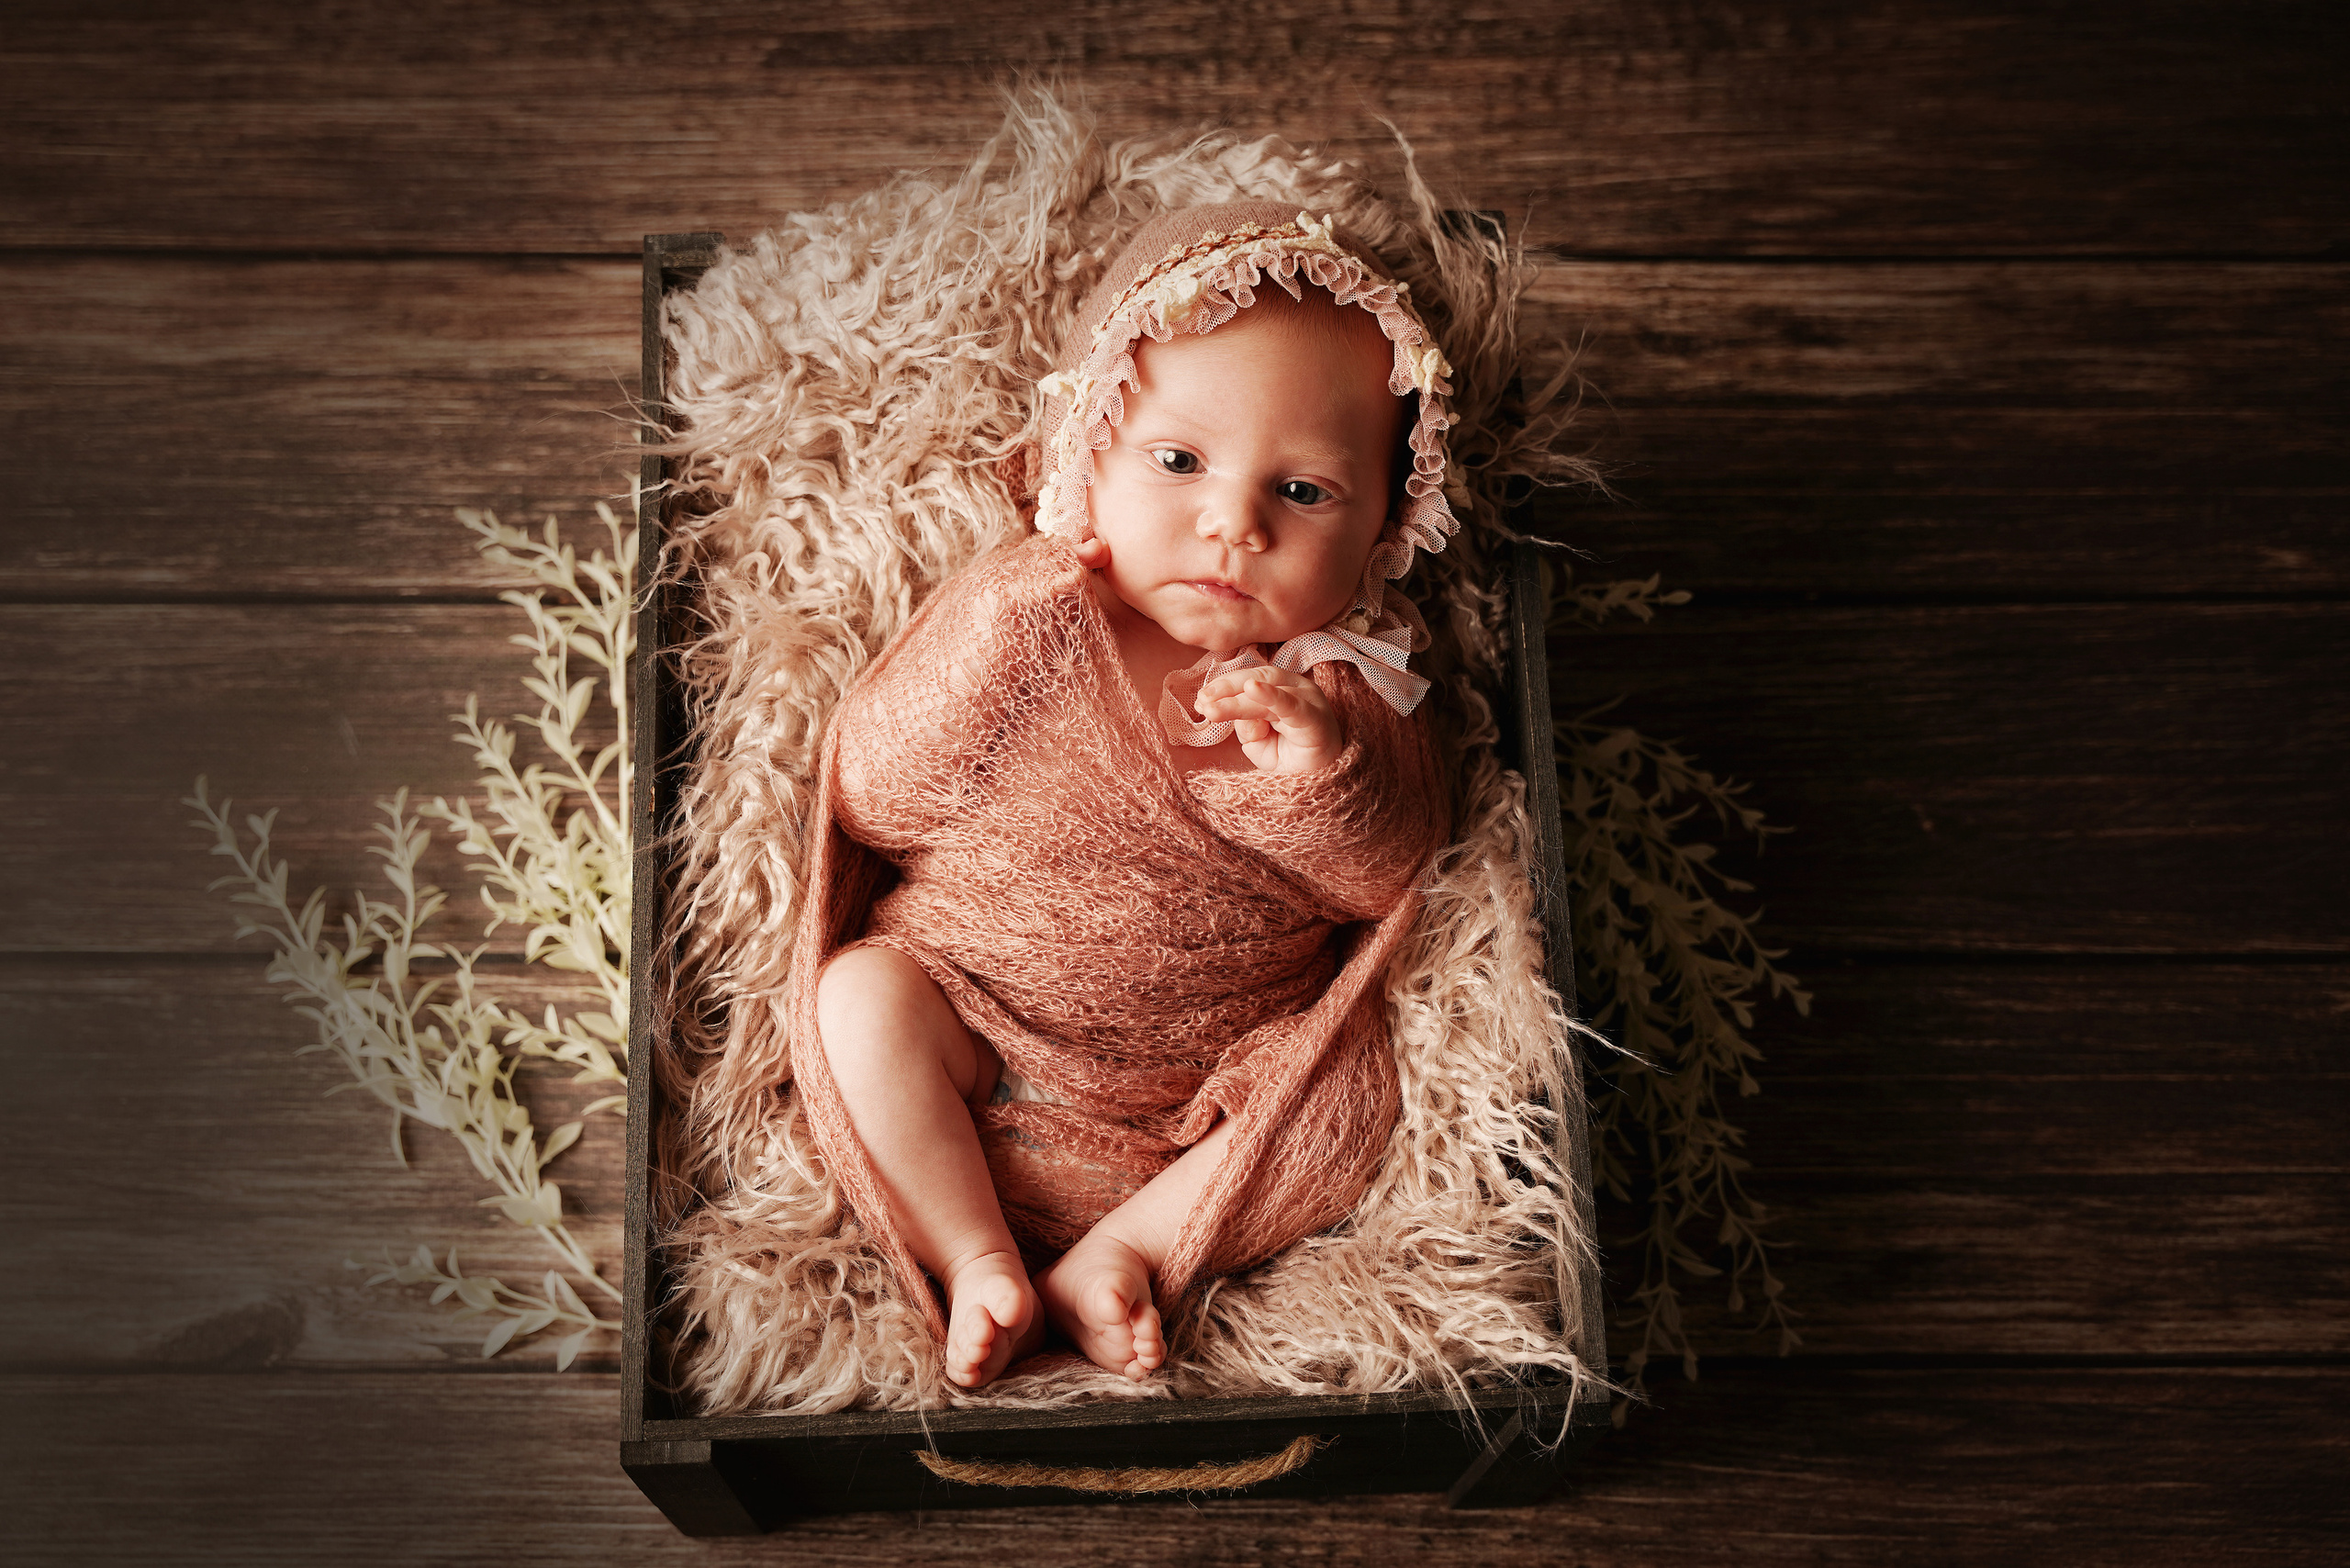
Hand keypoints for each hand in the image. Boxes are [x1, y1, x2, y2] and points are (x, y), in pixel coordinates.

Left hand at [1195, 665, 1346, 774]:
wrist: (1317, 789)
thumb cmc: (1289, 759)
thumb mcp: (1257, 742)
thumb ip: (1245, 725)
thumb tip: (1235, 715)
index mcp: (1282, 688)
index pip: (1250, 678)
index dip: (1224, 686)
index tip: (1200, 699)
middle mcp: (1297, 688)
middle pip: (1259, 677)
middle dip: (1227, 689)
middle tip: (1203, 702)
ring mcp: (1309, 701)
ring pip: (1269, 693)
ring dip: (1237, 701)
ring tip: (1212, 710)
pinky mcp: (1316, 719)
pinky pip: (1292, 706)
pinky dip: (1272, 696)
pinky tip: (1254, 688)